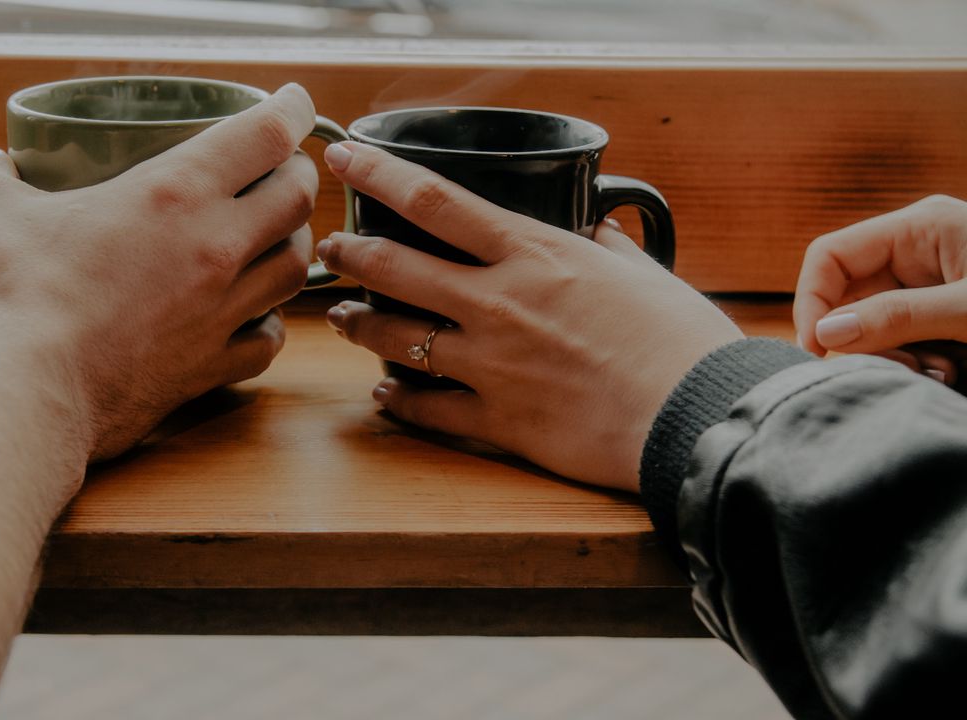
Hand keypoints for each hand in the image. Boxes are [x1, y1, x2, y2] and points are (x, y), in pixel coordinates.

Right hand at [0, 84, 318, 459]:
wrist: (22, 393)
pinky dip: (268, 325)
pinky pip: (266, 341)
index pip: (266, 134)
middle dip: (297, 177)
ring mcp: (219, 312)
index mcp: (173, 192)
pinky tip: (250, 319)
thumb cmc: (7, 296)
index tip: (293, 103)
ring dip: (292, 246)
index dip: (291, 110)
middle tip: (281, 171)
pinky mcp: (209, 367)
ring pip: (295, 270)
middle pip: (297, 200)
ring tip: (273, 240)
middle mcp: (214, 248)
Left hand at [317, 142, 741, 491]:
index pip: (434, 200)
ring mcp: (491, 364)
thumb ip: (608, 249)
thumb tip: (600, 232)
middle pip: (396, 267)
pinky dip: (398, 400)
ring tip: (342, 317)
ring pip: (395, 339)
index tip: (345, 160)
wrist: (698, 417)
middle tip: (330, 247)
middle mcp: (498, 303)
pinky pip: (427, 409)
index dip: (378, 175)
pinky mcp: (498, 420)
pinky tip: (383, 394)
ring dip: (359, 324)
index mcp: (533, 254)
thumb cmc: (681, 341)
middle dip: (351, 253)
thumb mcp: (643, 274)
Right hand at [794, 195, 966, 384]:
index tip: (816, 349)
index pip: (830, 256)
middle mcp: (917, 251)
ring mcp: (929, 282)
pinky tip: (950, 371)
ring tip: (942, 372)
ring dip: (895, 357)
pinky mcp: (941, 313)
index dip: (811, 301)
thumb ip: (898, 317)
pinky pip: (903, 340)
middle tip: (899, 371)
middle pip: (848, 296)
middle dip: (862, 340)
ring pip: (873, 325)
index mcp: (919, 228)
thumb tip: (824, 334)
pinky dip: (917, 362)